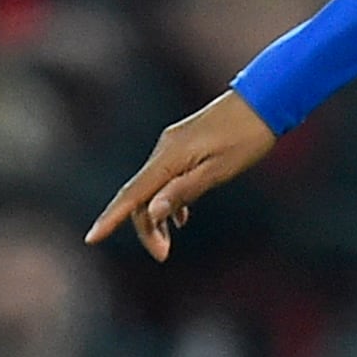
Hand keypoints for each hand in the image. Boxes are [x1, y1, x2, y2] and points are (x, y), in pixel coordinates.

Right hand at [87, 89, 275, 259]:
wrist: (264, 100)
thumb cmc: (247, 138)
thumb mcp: (219, 170)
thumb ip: (184, 191)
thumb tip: (151, 213)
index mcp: (170, 158)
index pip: (132, 194)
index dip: (111, 218)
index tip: (92, 238)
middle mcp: (164, 150)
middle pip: (141, 195)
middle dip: (146, 228)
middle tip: (163, 256)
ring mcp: (173, 146)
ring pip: (153, 187)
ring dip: (157, 217)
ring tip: (169, 245)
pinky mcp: (184, 145)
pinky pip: (166, 177)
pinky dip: (168, 200)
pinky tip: (181, 219)